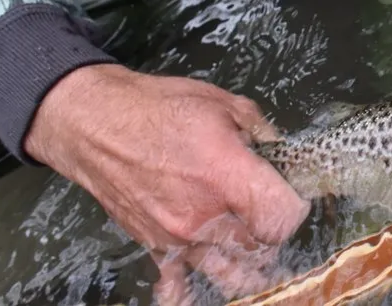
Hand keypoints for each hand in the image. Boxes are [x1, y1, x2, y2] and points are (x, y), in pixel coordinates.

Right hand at [23, 64, 309, 303]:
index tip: (293, 195)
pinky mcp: (155, 247)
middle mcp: (205, 215)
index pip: (283, 217)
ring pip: (229, 273)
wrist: (95, 124)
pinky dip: (194, 288)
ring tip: (253, 249)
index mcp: (227, 174)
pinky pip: (178, 285)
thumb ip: (261, 131)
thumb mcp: (223, 103)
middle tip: (270, 214)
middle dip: (274, 233)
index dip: (296, 207)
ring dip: (247, 264)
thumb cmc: (157, 108)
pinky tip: (208, 281)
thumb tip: (282, 150)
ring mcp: (178, 237)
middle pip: (262, 247)